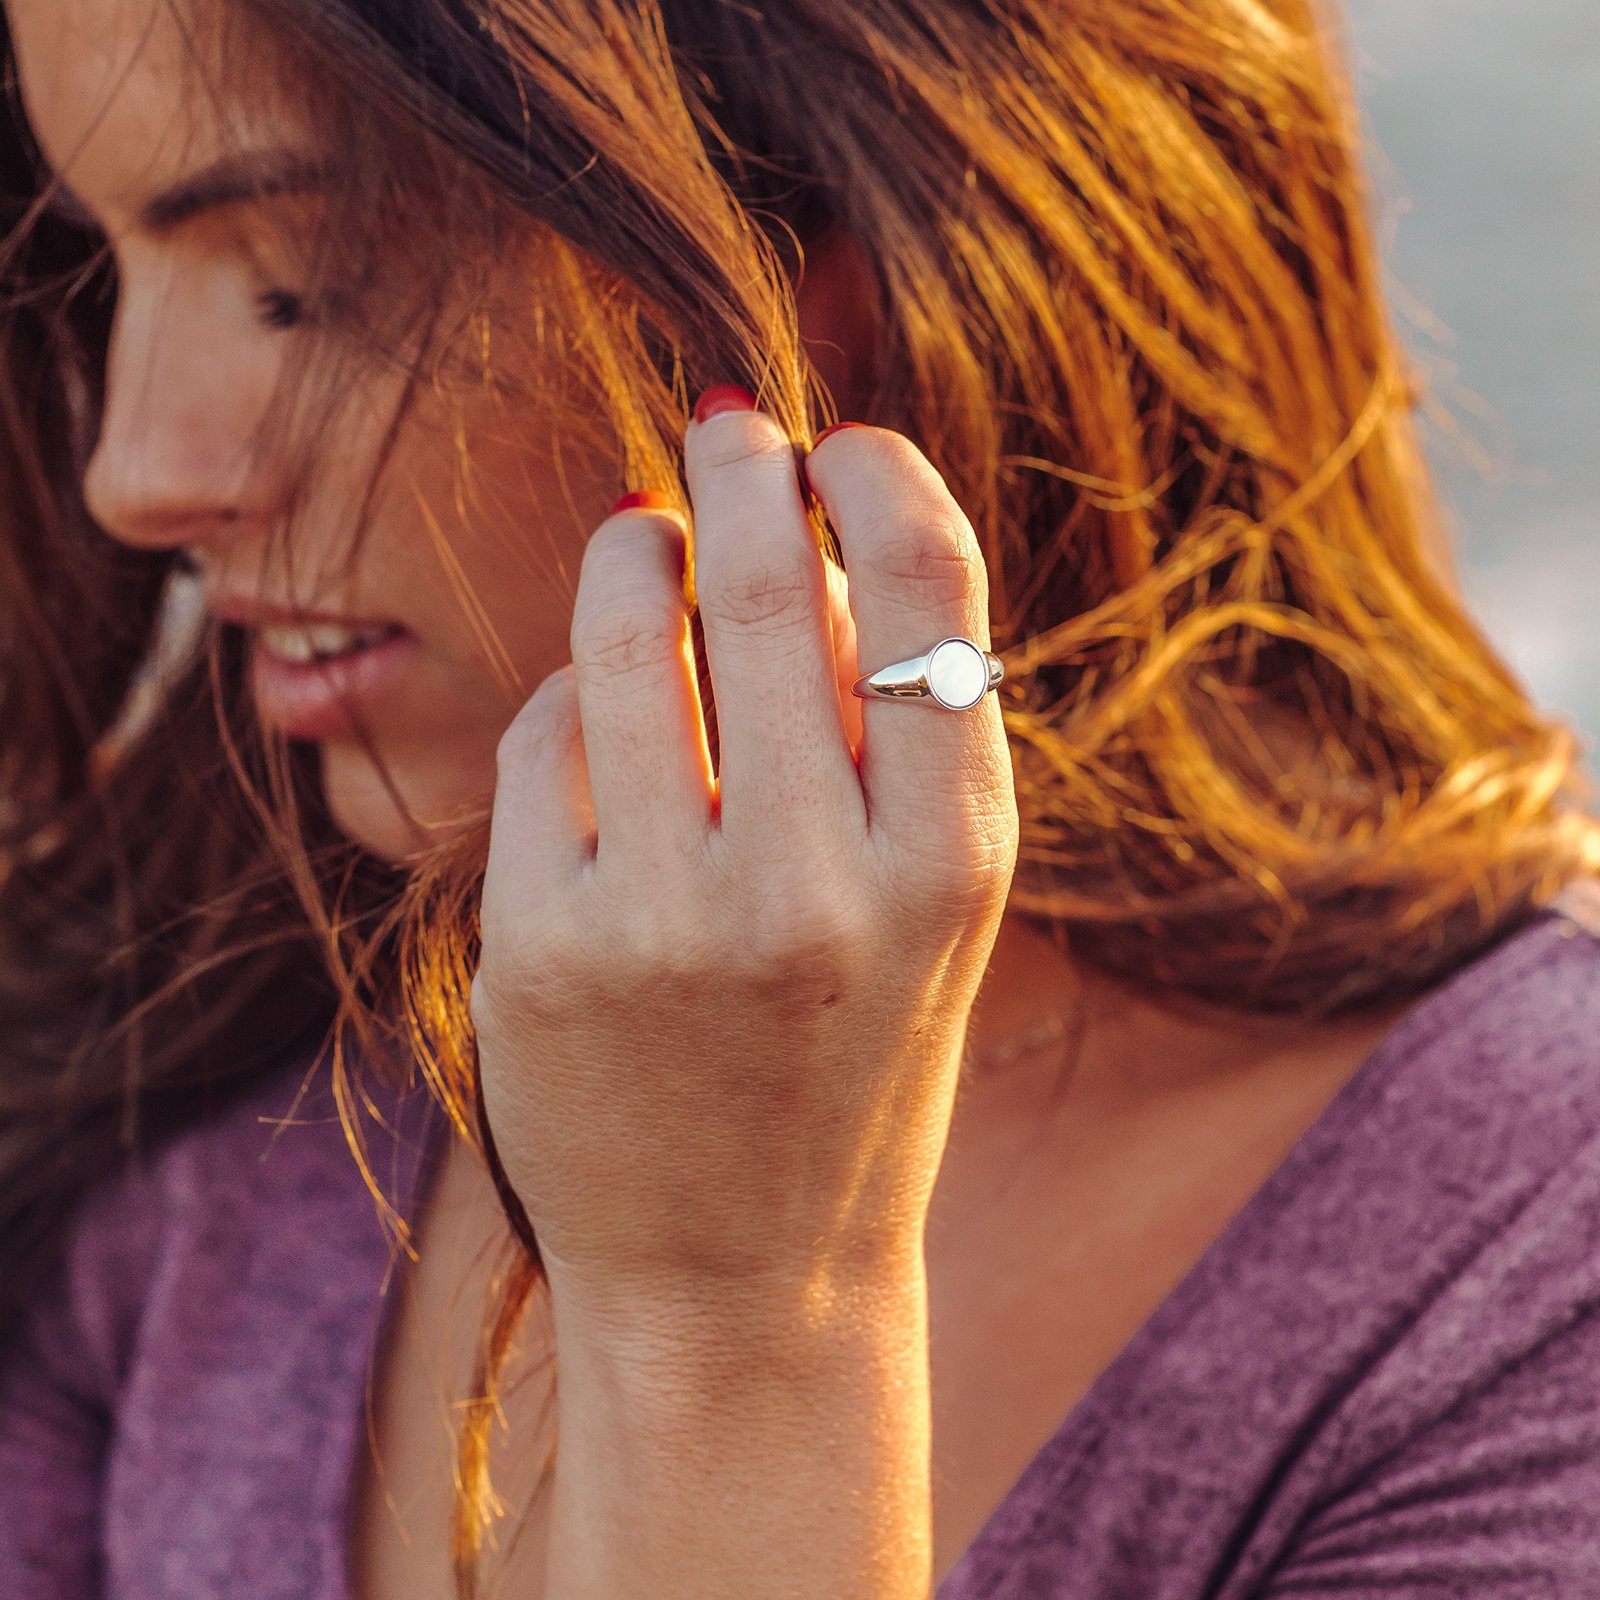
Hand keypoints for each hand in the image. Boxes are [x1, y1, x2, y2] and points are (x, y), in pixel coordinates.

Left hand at [470, 391, 1018, 1312]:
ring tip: (644, 527)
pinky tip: (599, 694)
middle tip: (727, 423)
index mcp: (951, 868)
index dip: (882, 478)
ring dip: (636, 548)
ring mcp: (664, 921)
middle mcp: (816, 887)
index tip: (842, 440)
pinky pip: (546, 737)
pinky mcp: (541, 949)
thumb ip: (899, 733)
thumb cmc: (855, 1066)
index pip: (932, 596)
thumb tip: (813, 532)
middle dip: (743, 469)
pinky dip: (574, 688)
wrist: (744, 1274)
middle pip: (773, 587)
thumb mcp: (931, 912)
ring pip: (633, 636)